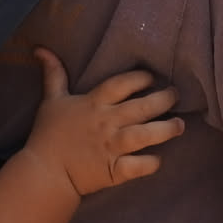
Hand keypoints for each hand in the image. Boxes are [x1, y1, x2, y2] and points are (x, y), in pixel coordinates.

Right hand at [25, 49, 183, 196]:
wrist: (44, 173)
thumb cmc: (48, 135)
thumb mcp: (51, 100)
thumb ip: (54, 74)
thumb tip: (41, 48)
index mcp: (93, 103)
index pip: (122, 84)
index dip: (140, 78)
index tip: (152, 77)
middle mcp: (106, 123)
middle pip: (141, 107)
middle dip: (164, 100)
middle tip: (176, 95)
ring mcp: (111, 147)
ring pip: (146, 135)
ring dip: (166, 129)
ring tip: (180, 125)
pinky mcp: (114, 171)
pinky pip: (138, 166)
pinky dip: (151, 163)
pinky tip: (159, 158)